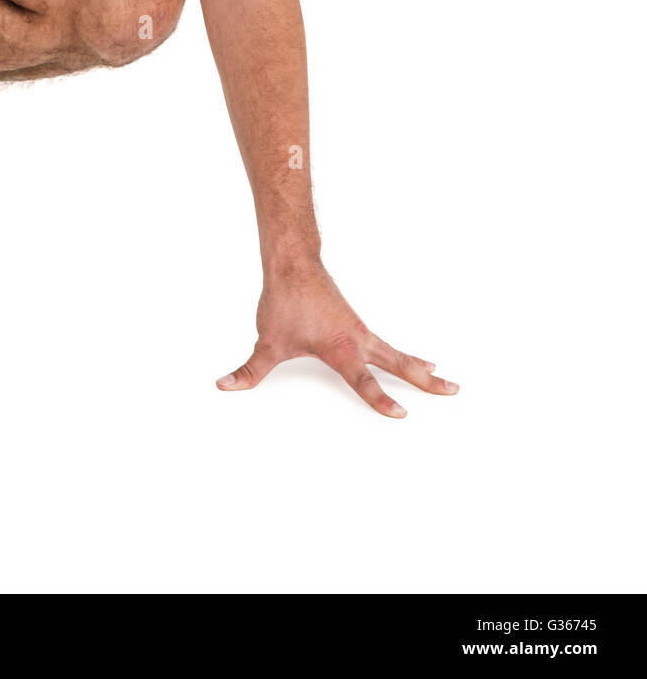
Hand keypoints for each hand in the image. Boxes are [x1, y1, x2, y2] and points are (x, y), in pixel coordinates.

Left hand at [217, 263, 457, 416]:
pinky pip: (385, 344)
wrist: (294, 264)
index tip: (402, 414)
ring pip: (396, 352)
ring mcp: (360, 330)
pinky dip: (403, 354)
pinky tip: (411, 360)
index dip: (381, 399)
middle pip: (398, 364)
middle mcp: (357, 340)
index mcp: (340, 348)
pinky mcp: (356, 324)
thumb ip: (249, 371)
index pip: (364, 381)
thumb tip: (225, 386)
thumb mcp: (266, 343)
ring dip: (418, 366)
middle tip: (453, 391)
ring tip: (441, 379)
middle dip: (425, 381)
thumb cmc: (285, 302)